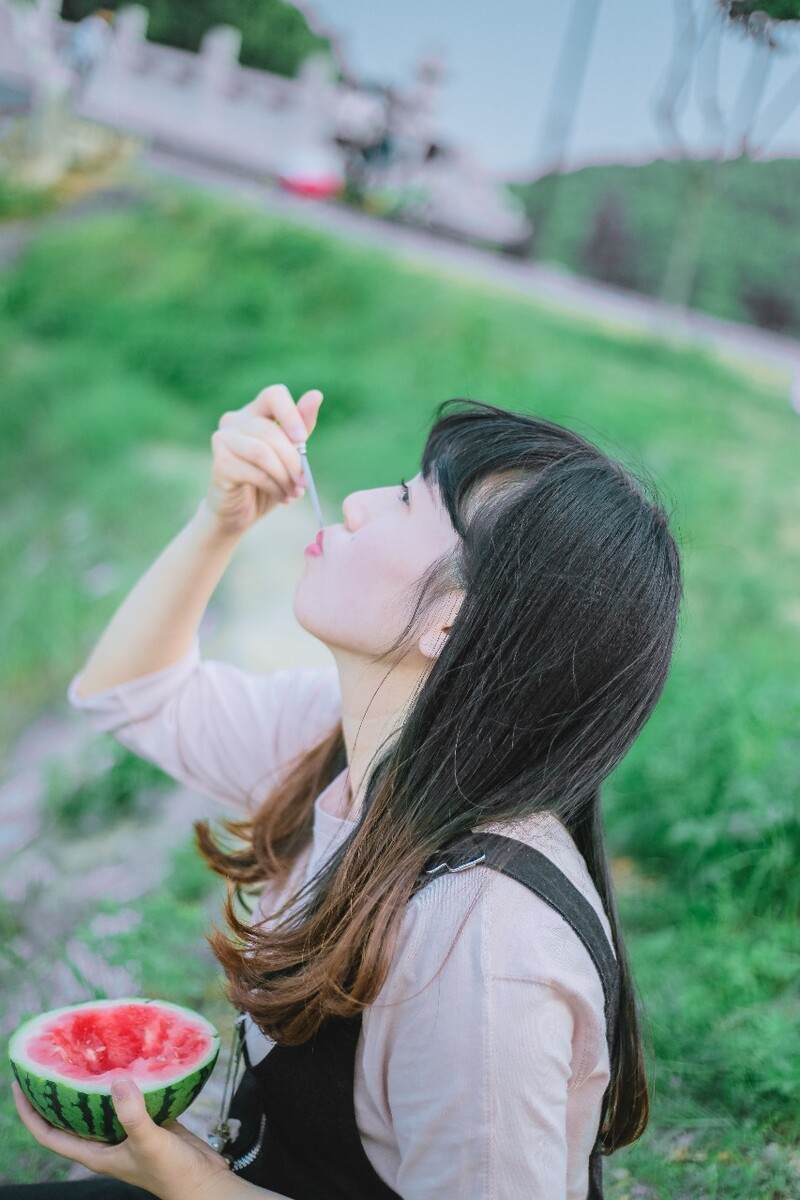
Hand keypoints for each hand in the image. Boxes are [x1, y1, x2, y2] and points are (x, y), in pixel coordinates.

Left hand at [11, 1077, 230, 1199]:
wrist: (203, 1181)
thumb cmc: (172, 1173)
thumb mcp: (148, 1144)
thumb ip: (132, 1115)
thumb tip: (116, 1081)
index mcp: (95, 1154)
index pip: (50, 1135)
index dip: (31, 1113)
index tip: (20, 1085)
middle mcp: (105, 1142)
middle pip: (70, 1117)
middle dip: (57, 1093)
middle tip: (51, 1061)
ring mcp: (125, 1131)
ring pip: (98, 1105)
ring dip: (90, 1084)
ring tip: (85, 1055)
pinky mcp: (147, 1121)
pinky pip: (127, 1098)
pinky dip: (123, 1082)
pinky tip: (128, 1061)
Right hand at [205, 383, 323, 536]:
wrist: (239, 513)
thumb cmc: (266, 481)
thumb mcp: (289, 454)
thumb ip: (301, 427)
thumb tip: (316, 395)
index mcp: (255, 412)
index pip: (274, 395)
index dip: (291, 414)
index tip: (303, 440)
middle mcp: (234, 420)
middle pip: (271, 431)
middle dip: (293, 461)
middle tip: (304, 483)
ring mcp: (223, 439)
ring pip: (263, 452)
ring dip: (284, 476)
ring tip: (293, 493)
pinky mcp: (220, 463)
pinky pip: (254, 471)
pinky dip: (274, 486)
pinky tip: (281, 497)